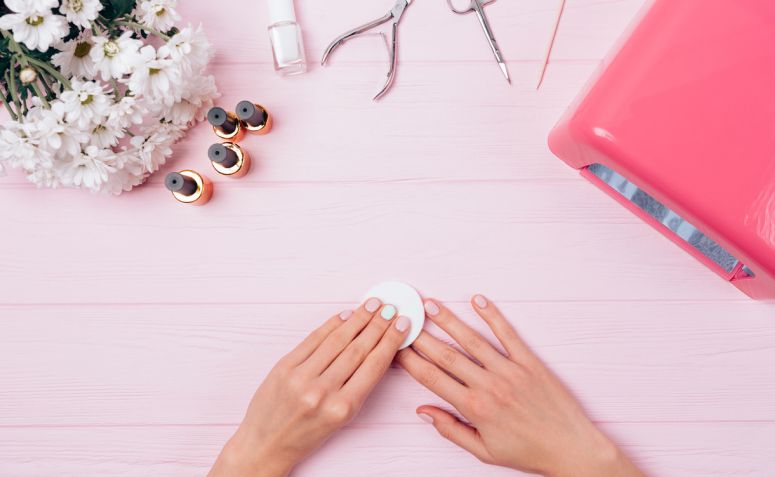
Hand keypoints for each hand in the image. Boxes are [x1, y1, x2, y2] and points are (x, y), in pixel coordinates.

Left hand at [209, 298, 410, 476]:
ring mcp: (301, 377)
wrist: (266, 444)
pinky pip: (313, 339)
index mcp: (342, 408)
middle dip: (378, 326)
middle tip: (390, 309)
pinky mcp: (284, 366)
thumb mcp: (341, 418)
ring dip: (358, 319)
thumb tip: (376, 350)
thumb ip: (358, 386)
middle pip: (358, 349)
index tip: (402, 326)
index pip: (374, 365)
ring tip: (372, 306)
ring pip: (337, 340)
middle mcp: (322, 392)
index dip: (390, 341)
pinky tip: (345, 315)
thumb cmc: (305, 434)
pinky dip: (331, 324)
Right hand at [398, 295, 645, 476]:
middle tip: (405, 320)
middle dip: (422, 336)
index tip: (396, 348)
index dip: (410, 361)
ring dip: (449, 320)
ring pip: (472, 340)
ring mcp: (510, 371)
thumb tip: (423, 411)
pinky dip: (492, 316)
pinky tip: (477, 300)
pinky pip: (508, 334)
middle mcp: (489, 386)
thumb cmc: (528, 452)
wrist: (571, 448)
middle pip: (446, 355)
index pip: (432, 378)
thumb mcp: (483, 451)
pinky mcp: (530, 362)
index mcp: (475, 408)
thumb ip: (450, 429)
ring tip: (430, 304)